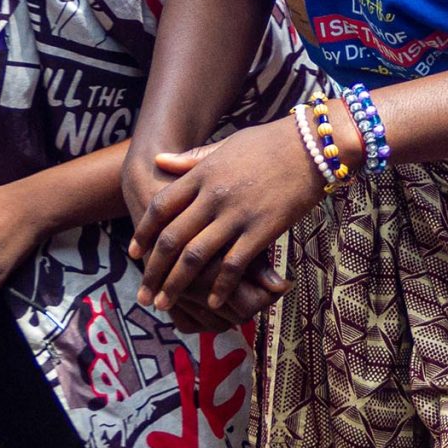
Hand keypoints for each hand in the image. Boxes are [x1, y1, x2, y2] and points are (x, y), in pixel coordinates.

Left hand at [130, 116, 316, 316]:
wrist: (313, 146)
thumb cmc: (269, 143)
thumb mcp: (225, 145)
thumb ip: (192, 159)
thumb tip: (158, 160)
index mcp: (201, 174)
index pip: (160, 208)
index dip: (144, 233)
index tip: (134, 253)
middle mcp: (213, 196)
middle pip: (171, 239)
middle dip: (154, 271)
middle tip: (145, 294)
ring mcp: (237, 214)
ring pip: (195, 257)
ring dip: (177, 285)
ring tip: (166, 304)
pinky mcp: (262, 230)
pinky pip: (234, 265)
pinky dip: (220, 287)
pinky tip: (212, 302)